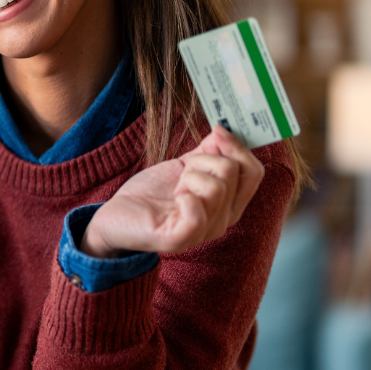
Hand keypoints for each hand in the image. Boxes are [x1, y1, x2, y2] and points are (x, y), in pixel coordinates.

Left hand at [82, 125, 264, 256]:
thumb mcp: (184, 167)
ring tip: (174, 189)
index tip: (217, 132)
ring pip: (216, 187)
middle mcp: (222, 221)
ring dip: (188, 178)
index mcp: (228, 204)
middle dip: (204, 160)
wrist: (116, 217)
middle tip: (183, 173)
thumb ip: (208, 151)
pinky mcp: (180, 239)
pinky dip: (183, 196)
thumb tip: (225, 130)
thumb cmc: (151, 194)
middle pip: (235, 173)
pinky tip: (173, 200)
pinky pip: (197, 210)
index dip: (238, 147)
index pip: (254, 172)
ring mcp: (203, 232)